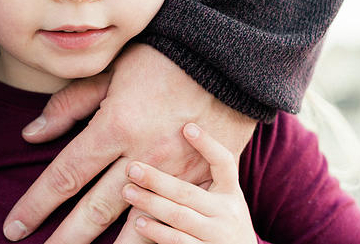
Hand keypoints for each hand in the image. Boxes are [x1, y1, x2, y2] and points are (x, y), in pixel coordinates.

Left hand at [5, 44, 256, 242]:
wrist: (229, 57)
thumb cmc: (163, 56)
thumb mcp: (111, 71)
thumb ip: (70, 105)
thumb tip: (30, 134)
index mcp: (115, 127)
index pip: (65, 175)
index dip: (36, 204)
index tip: (15, 227)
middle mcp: (143, 156)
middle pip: (95, 209)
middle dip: (66, 238)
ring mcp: (177, 171)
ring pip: (137, 225)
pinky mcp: (206, 179)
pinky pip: (179, 219)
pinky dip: (158, 238)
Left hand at [122, 123, 255, 243]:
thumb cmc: (223, 227)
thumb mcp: (225, 203)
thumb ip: (206, 183)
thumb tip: (177, 141)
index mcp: (232, 194)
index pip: (224, 163)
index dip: (208, 144)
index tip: (187, 127)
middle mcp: (228, 213)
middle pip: (188, 192)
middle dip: (156, 179)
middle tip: (131, 168)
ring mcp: (217, 236)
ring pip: (178, 215)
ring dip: (150, 203)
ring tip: (127, 191)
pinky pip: (177, 241)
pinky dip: (157, 231)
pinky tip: (139, 222)